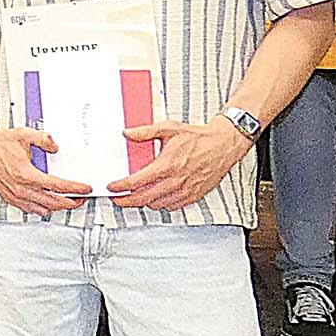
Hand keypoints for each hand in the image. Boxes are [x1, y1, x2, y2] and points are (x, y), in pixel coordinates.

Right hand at [0, 127, 91, 213]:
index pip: (59, 187)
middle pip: (54, 202)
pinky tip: (47, 204)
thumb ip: (44, 139)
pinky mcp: (9, 198)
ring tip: (67, 202)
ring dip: (57, 207)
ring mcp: (15, 195)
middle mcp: (22, 189)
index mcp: (28, 175)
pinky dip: (42, 208)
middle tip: (81, 198)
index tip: (85, 189)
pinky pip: (30, 209)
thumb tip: (55, 147)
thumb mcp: (24, 134)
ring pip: (43, 209)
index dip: (75, 189)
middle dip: (71, 202)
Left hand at [107, 118, 250, 210]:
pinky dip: (161, 204)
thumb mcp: (169, 128)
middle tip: (117, 199)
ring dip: (143, 202)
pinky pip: (172, 206)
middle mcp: (176, 181)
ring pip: (156, 205)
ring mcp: (186, 191)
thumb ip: (145, 132)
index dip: (120, 187)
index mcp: (167, 165)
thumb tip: (127, 134)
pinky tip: (156, 197)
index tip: (111, 188)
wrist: (224, 145)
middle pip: (143, 199)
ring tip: (135, 197)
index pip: (136, 182)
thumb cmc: (199, 137)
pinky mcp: (194, 196)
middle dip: (126, 201)